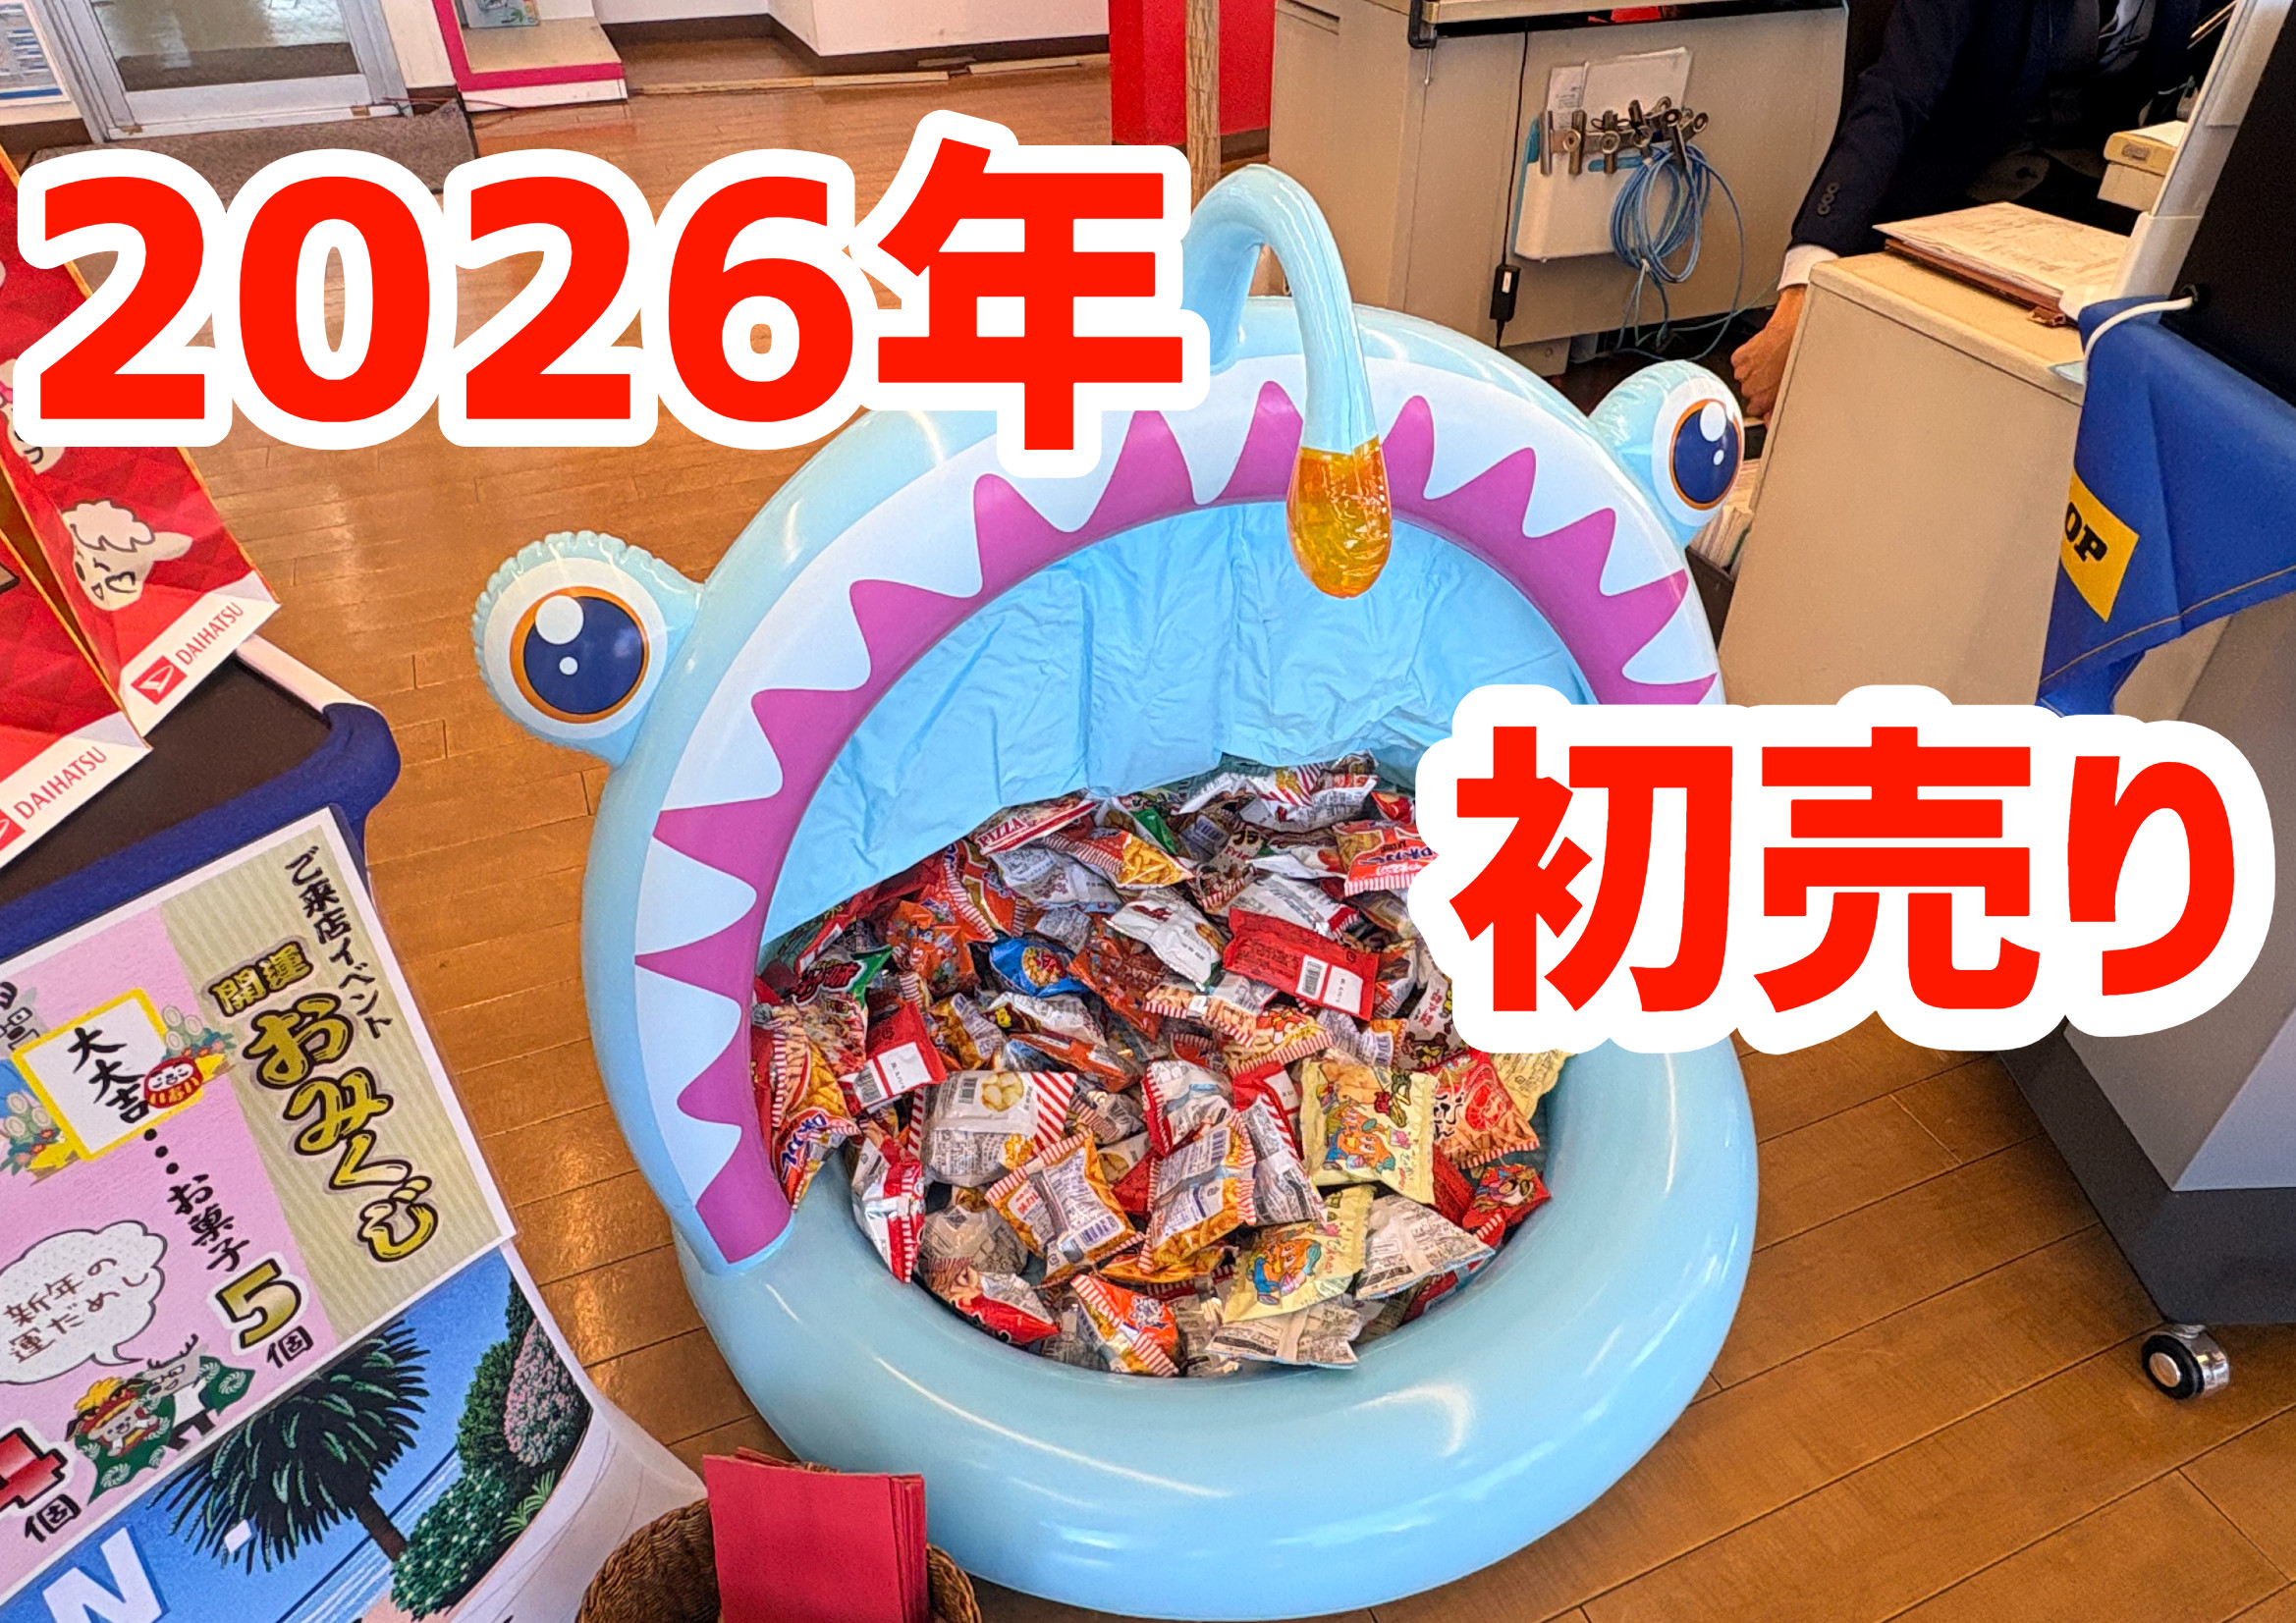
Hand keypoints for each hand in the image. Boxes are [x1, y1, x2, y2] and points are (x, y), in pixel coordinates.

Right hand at [1731, 285, 1806, 420]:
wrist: (1789, 333)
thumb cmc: (1793, 356)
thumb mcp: (1789, 387)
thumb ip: (1776, 406)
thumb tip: (1769, 419)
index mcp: (1762, 399)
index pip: (1754, 410)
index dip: (1762, 402)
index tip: (1767, 395)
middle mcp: (1750, 388)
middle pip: (1748, 393)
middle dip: (1758, 385)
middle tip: (1770, 374)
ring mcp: (1743, 373)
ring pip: (1743, 377)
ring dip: (1752, 371)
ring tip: (1767, 362)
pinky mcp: (1738, 357)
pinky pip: (1738, 363)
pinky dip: (1747, 359)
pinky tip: (1759, 354)